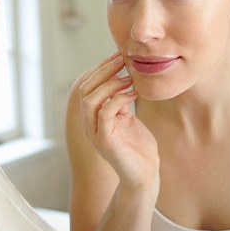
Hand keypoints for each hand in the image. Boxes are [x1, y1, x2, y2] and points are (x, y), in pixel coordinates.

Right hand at [80, 53, 159, 191]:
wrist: (144, 174)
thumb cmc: (138, 147)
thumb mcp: (127, 118)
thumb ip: (119, 101)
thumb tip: (120, 77)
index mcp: (92, 118)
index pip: (88, 86)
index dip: (101, 69)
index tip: (118, 55)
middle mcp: (89, 125)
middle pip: (85, 90)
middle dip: (104, 71)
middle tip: (122, 59)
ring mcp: (95, 134)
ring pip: (90, 100)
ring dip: (110, 84)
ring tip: (129, 76)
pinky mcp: (105, 142)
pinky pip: (105, 114)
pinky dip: (119, 99)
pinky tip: (134, 93)